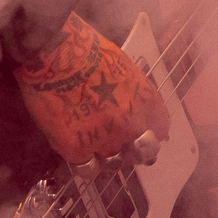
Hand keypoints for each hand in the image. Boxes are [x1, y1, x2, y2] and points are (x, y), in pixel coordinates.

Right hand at [15, 14, 171, 165]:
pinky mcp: (77, 148)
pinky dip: (85, 164)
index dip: (153, 133)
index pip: (161, 128)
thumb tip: (137, 109)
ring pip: (115, 164)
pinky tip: (79, 152)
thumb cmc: (87, 48)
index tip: (146, 134)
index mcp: (145, 100)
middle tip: (124, 148)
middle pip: (144, 153)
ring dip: (108, 157)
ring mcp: (105, 139)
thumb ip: (134, 92)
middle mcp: (131, 124)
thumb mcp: (124, 66)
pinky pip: (88, 169)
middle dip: (136, 152)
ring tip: (94, 142)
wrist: (55, 52)